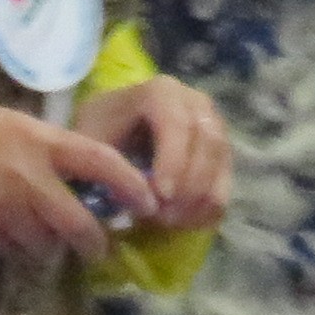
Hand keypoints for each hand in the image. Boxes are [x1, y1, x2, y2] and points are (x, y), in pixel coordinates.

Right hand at [0, 87, 149, 261]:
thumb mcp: (2, 122)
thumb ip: (36, 147)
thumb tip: (62, 171)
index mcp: (38, 140)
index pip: (101, 162)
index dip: (131, 185)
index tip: (148, 201)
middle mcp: (27, 178)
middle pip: (78, 222)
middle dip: (94, 242)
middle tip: (99, 248)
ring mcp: (1, 210)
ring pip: (43, 244)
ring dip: (47, 247)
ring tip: (41, 241)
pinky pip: (8, 250)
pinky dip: (12, 248)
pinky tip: (1, 236)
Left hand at [69, 76, 232, 233]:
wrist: (112, 129)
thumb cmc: (98, 135)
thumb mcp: (90, 144)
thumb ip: (109, 165)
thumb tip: (137, 197)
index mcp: (160, 92)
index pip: (176, 124)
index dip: (173, 161)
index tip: (160, 197)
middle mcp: (193, 101)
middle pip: (206, 142)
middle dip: (188, 185)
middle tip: (164, 218)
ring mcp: (211, 122)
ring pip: (220, 159)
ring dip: (201, 196)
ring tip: (172, 222)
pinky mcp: (218, 146)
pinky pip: (225, 174)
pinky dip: (211, 201)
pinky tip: (190, 222)